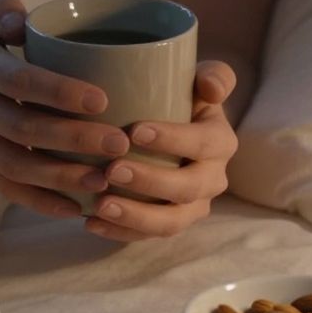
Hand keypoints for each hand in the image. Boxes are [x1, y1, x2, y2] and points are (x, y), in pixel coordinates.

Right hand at [0, 0, 130, 217]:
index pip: (19, 82)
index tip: (102, 100)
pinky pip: (3, 187)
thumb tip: (25, 25)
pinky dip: (39, 202)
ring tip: (105, 180)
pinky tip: (75, 209)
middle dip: (75, 141)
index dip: (60, 93)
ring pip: (15, 167)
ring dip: (62, 178)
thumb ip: (3, 8)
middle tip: (119, 144)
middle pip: (23, 131)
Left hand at [84, 61, 237, 240]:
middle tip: (112, 169)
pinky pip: (147, 237)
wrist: (165, 130)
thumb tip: (210, 87)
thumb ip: (213, 75)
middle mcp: (212, 179)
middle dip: (150, 181)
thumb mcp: (196, 81)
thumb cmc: (177, 99)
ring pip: (170, 222)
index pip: (203, 144)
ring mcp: (191, 207)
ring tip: (99, 205)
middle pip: (187, 189)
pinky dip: (120, 232)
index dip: (173, 140)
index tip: (134, 131)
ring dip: (135, 216)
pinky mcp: (167, 224)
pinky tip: (91, 222)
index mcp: (220, 142)